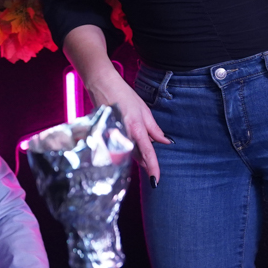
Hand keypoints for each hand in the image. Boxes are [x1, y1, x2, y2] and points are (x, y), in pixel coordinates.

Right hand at [83, 70, 169, 185]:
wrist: (101, 85)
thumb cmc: (123, 95)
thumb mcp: (144, 111)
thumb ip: (154, 129)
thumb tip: (165, 141)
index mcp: (137, 129)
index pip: (148, 154)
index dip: (153, 168)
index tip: (156, 181)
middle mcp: (124, 135)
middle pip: (138, 157)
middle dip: (146, 162)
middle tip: (152, 165)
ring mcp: (113, 136)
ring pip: (128, 154)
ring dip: (137, 155)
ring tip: (138, 146)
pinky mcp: (106, 135)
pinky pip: (119, 147)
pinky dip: (127, 148)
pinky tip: (128, 142)